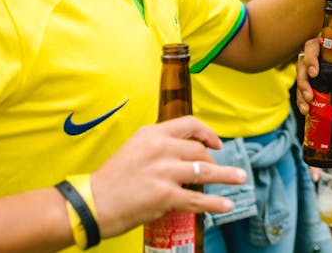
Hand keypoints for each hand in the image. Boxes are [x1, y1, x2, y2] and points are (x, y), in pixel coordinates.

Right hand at [90, 116, 246, 238]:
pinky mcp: (165, 195)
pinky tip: (226, 205)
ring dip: (227, 176)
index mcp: (151, 134)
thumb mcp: (133, 150)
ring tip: (241, 178)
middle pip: (200, 151)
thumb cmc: (111, 180)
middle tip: (217, 171)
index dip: (208, 133)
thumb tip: (185, 156)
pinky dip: (215, 203)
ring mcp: (164, 172)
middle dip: (213, 162)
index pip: (190, 125)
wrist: (90, 204)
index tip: (217, 143)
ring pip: (206, 172)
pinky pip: (197, 199)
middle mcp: (160, 148)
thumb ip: (158, 148)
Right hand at [296, 37, 331, 113]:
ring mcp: (309, 69)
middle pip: (301, 65)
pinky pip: (301, 89)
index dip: (310, 58)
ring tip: (306, 108)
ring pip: (300, 79)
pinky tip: (306, 110)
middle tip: (309, 96)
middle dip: (303, 82)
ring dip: (301, 94)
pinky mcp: (309, 81)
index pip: (312, 47)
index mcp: (324, 46)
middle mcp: (313, 56)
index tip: (314, 73)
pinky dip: (302, 100)